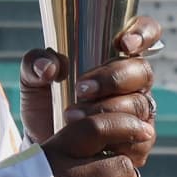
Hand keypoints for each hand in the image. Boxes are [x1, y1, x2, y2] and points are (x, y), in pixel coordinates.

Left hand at [21, 17, 161, 146]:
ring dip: (106, 109)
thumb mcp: (32, 80)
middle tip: (82, 89)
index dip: (143, 33)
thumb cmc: (47, 104)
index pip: (144, 34)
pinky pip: (141, 138)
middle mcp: (133, 83)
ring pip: (139, 104)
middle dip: (113, 78)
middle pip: (143, 71)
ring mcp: (140, 112)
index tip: (123, 43)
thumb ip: (34, 63)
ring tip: (72, 115)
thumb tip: (49, 66)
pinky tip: (95, 140)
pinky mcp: (139, 141)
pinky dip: (116, 137)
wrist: (44, 143)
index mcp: (114, 58)